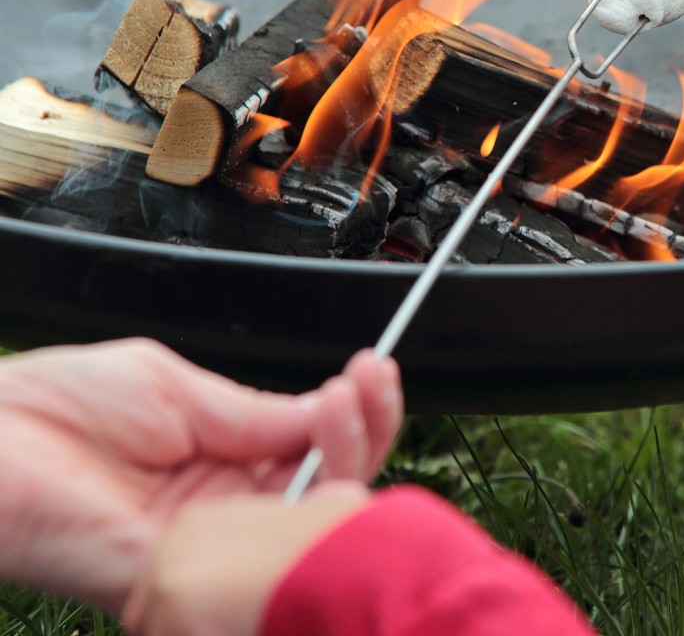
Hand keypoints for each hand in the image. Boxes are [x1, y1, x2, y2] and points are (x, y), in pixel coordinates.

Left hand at [0, 339, 399, 612]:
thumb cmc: (54, 408)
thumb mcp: (175, 387)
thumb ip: (253, 411)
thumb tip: (328, 413)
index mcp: (224, 459)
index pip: (314, 448)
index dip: (353, 411)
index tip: (370, 368)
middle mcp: (224, 508)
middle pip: (329, 486)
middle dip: (366, 429)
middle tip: (367, 381)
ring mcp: (207, 544)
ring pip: (312, 522)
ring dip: (349, 456)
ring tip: (346, 401)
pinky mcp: (181, 574)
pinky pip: (264, 560)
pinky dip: (307, 510)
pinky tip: (321, 458)